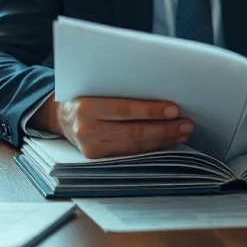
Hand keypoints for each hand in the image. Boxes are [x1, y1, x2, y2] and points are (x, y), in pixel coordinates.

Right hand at [32, 93, 192, 158]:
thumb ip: (121, 88)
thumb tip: (160, 88)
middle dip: (164, 128)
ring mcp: (91, 149)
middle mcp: (86, 130)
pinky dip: (151, 148)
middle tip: (186, 123)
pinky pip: (129, 154)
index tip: (175, 109)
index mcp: (85, 106)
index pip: (124, 109)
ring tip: (182, 132)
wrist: (60, 116)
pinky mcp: (97, 160)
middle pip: (133, 132)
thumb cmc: (85, 95)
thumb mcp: (96, 86)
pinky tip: (166, 142)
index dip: (151, 111)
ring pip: (134, 147)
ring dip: (162, 140)